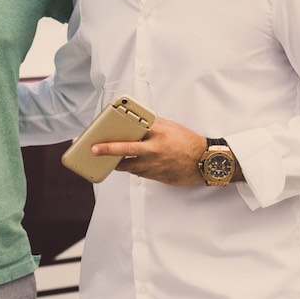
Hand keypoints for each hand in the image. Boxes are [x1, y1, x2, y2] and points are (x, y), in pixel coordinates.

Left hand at [91, 117, 206, 185]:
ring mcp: (155, 165)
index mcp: (157, 134)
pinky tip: (129, 165)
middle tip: (94, 151)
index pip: (132, 132)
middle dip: (108, 151)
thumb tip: (136, 122)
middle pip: (125, 152)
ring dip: (119, 163)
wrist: (205, 161)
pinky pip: (140, 173)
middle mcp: (154, 150)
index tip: (100, 138)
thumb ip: (152, 124)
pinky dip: (133, 169)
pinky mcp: (158, 177)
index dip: (114, 136)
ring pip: (130, 166)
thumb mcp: (170, 126)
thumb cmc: (187, 141)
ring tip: (110, 159)